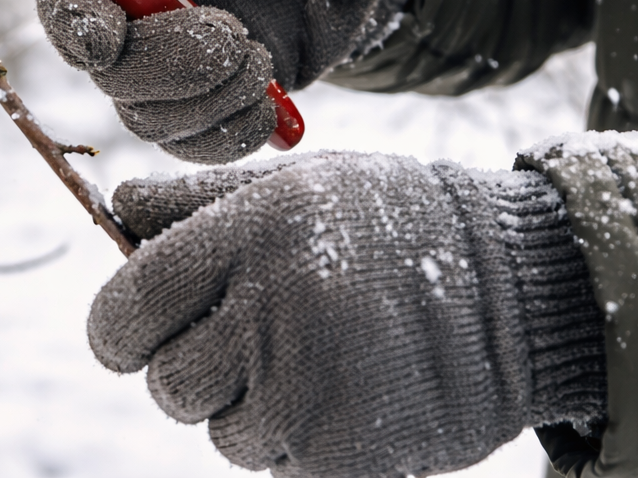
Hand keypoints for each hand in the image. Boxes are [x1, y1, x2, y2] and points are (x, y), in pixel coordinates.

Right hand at [36, 0, 416, 162]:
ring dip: (204, 102)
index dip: (71, 14)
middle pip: (102, 59)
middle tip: (241, 41)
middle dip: (164, 64)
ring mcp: (175, 48)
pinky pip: (190, 141)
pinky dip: (228, 135)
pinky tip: (271, 105)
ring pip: (142, 111)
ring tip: (266, 61)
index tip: (107, 37)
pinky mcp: (212, 93)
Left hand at [87, 153, 605, 477]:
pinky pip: (278, 469)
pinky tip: (349, 397)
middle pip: (167, 383)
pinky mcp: (343, 455)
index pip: (126, 310)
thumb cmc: (395, 226)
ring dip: (256, 410)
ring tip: (324, 360)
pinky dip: (301, 446)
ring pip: (223, 434)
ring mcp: (307, 390)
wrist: (521, 289)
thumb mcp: (299, 188)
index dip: (121, 330)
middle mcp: (271, 312)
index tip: (139, 333)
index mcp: (250, 235)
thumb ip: (200, 202)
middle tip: (258, 341)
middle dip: (196, 370)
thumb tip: (117, 209)